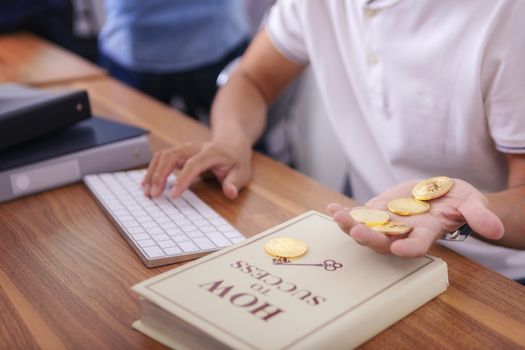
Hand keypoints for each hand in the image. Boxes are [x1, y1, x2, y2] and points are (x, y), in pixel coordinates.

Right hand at [142, 140, 251, 198]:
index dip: (182, 179)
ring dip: (152, 173)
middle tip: (153, 194)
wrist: (231, 144)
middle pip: (172, 156)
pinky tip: (147, 184)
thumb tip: (230, 193)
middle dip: (160, 174)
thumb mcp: (241, 173)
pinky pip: (161, 158)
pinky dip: (152, 170)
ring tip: (147, 191)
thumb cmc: (235, 161)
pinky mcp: (178, 153)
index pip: (193, 164)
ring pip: (163, 155)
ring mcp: (185, 148)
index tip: (173, 195)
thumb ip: (234, 183)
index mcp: (211, 152)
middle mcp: (195, 147)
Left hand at [327, 178, 503, 256]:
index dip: (409, 248)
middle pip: (384, 241)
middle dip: (371, 238)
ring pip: (366, 229)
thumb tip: (494, 228)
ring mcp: (387, 222)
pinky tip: (331, 207)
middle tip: (358, 232)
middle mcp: (403, 231)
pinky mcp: (376, 211)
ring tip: (337, 216)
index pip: (417, 245)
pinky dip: (344, 213)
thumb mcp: (472, 203)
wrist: (440, 193)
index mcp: (426, 233)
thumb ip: (479, 215)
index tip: (400, 248)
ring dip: (350, 225)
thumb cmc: (458, 201)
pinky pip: (357, 215)